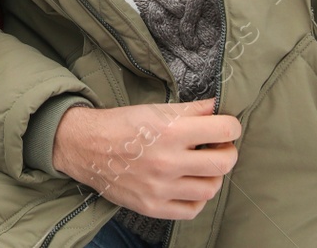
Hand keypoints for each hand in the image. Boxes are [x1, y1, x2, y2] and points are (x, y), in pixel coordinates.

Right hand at [51, 99, 241, 220]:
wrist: (85, 146)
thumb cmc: (121, 124)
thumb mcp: (155, 109)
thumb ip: (191, 110)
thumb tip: (219, 106)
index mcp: (170, 132)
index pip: (224, 130)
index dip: (231, 126)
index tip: (226, 127)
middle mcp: (167, 162)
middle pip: (224, 163)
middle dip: (228, 151)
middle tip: (219, 147)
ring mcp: (160, 188)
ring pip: (211, 188)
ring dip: (213, 176)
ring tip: (202, 166)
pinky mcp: (152, 207)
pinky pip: (192, 210)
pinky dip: (198, 198)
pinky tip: (190, 185)